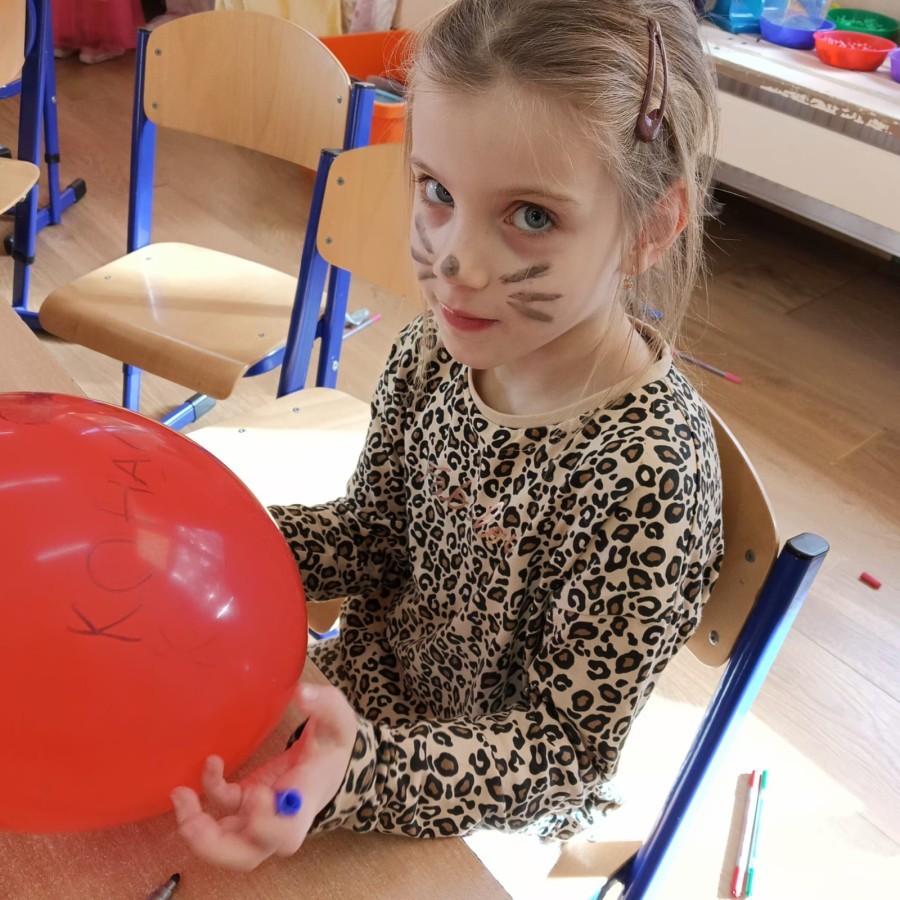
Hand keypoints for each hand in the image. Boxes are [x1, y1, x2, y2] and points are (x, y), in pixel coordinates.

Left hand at [171, 683, 357, 870]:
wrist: (332, 760)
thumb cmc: (335, 744)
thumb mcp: (339, 719)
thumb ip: (325, 704)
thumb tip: (302, 694)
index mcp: (304, 802)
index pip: (285, 835)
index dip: (264, 826)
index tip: (255, 793)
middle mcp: (278, 819)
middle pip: (246, 854)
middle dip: (214, 847)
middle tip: (193, 823)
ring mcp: (259, 815)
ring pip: (225, 844)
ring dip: (196, 829)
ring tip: (180, 796)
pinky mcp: (245, 803)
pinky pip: (221, 810)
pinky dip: (206, 794)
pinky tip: (210, 764)